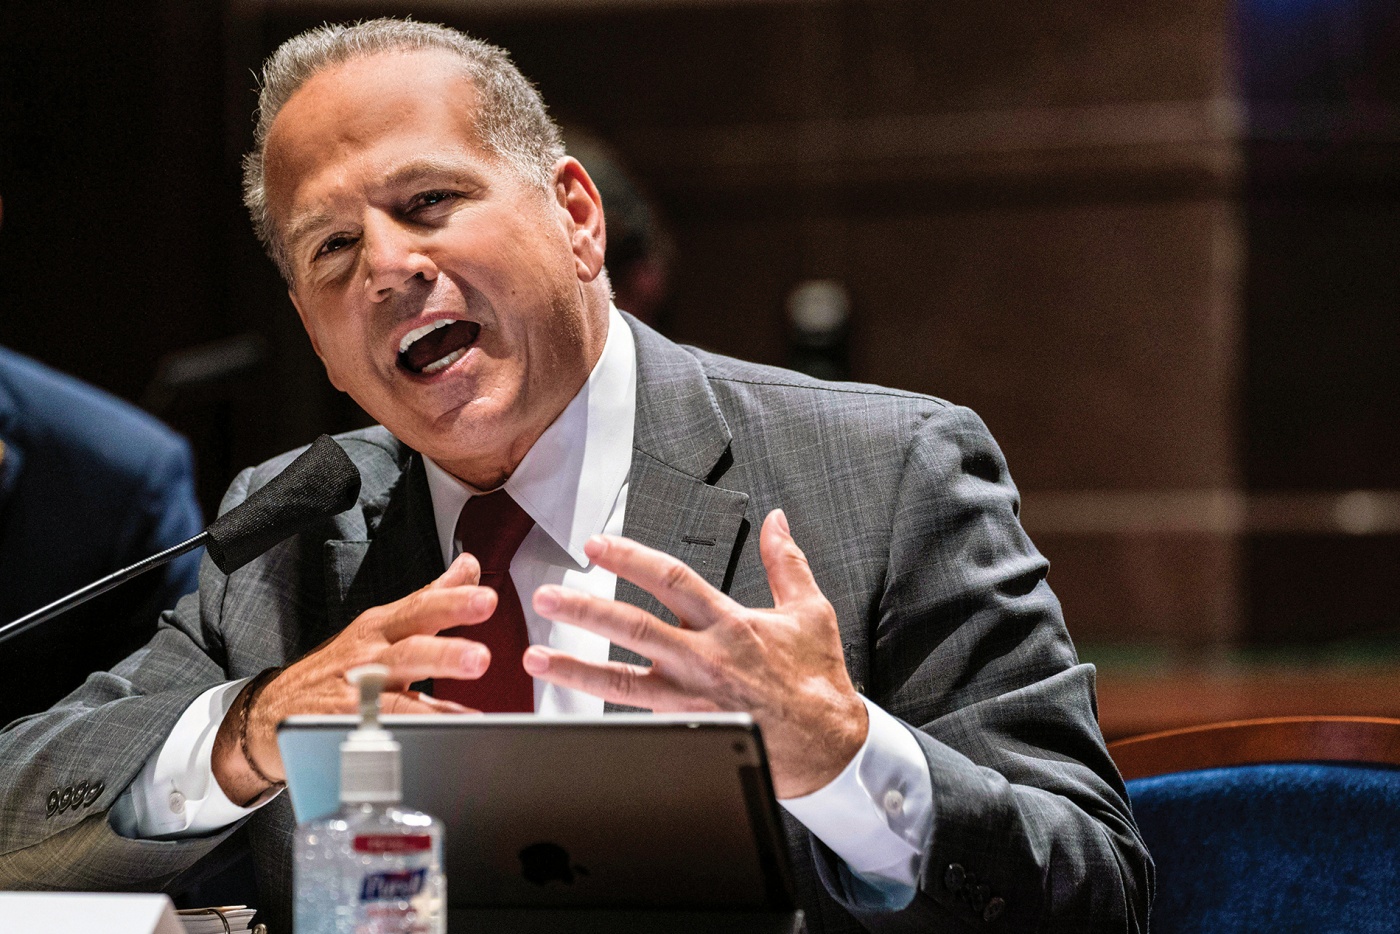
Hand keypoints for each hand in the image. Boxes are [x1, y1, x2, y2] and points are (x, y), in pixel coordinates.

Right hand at [212, 553, 496, 803]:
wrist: (272, 711)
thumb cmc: (337, 666)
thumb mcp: (380, 624)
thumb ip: (429, 598)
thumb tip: (467, 566)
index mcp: (380, 628)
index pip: (419, 608)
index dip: (452, 601)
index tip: (486, 597)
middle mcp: (368, 657)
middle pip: (407, 649)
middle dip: (445, 652)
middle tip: (481, 658)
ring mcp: (354, 696)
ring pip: (395, 697)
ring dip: (433, 706)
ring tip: (468, 716)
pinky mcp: (344, 730)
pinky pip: (382, 736)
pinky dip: (411, 740)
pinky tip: (442, 743)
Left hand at [524, 509, 867, 798]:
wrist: (827, 744)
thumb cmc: (817, 680)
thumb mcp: (809, 610)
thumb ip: (785, 562)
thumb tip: (776, 521)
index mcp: (730, 623)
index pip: (671, 580)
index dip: (630, 559)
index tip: (596, 545)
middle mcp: (705, 658)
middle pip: (634, 627)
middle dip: (586, 610)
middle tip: (548, 596)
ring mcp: (692, 697)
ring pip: (622, 681)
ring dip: (574, 668)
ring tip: (536, 657)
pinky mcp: (688, 726)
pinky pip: (637, 715)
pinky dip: (602, 707)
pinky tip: (573, 698)